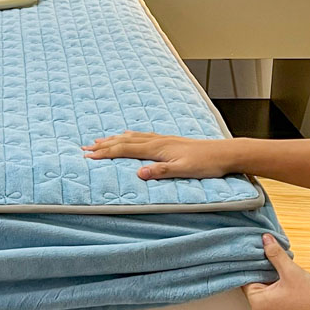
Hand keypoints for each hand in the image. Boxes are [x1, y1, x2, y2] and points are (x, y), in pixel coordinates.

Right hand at [82, 131, 235, 179]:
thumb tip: (138, 173)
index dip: (105, 153)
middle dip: (102, 145)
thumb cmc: (206, 163)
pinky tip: (126, 136)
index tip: (88, 156)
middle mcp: (156, 141)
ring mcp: (161, 139)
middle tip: (84, 148)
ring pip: (130, 137)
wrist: (224, 153)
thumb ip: (160, 172)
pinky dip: (127, 136)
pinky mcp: (167, 140)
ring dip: (112, 139)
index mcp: (156, 149)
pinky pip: (139, 136)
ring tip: (98, 141)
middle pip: (123, 141)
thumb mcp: (184, 171)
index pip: (124, 150)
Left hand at [243, 234, 309, 309]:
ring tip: (277, 262)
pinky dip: (277, 284)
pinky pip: (274, 295)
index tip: (253, 249)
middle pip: (254, 282)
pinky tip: (285, 275)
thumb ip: (275, 254)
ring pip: (265, 288)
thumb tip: (265, 239)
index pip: (244, 277)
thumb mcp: (292, 272)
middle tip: (266, 252)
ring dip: (271, 275)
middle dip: (261, 267)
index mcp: (257, 303)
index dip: (250, 261)